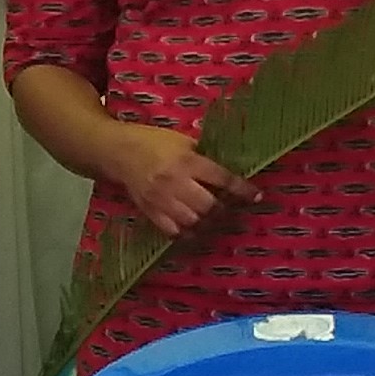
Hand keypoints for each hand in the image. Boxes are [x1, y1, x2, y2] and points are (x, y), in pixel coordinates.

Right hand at [107, 123, 257, 238]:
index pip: (222, 179)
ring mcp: (161, 200)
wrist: (118, 152)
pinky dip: (187, 234)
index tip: (256, 196)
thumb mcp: (182, 141)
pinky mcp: (150, 211)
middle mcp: (175, 182)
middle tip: (229, 208)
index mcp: (186, 161)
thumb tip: (227, 172)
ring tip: (213, 219)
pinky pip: (173, 231)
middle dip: (223, 210)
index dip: (242, 189)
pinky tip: (195, 230)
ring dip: (207, 223)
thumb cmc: (153, 142)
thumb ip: (203, 157)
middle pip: (208, 206)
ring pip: (192, 222)